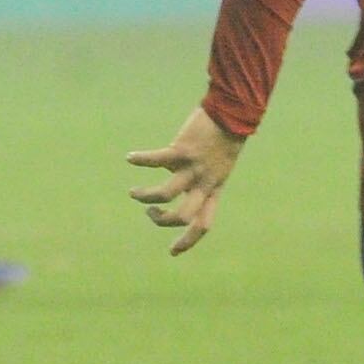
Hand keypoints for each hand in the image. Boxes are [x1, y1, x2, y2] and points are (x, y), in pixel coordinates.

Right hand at [125, 109, 240, 255]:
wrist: (232, 112)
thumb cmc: (225, 138)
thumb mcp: (219, 167)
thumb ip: (201, 180)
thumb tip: (177, 186)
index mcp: (214, 189)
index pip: (203, 224)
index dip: (188, 241)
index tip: (173, 251)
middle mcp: (204, 183)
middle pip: (181, 216)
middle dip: (161, 220)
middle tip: (150, 212)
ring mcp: (193, 168)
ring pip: (164, 194)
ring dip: (145, 196)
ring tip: (134, 193)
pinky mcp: (182, 150)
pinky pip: (156, 160)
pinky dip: (141, 160)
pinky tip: (130, 158)